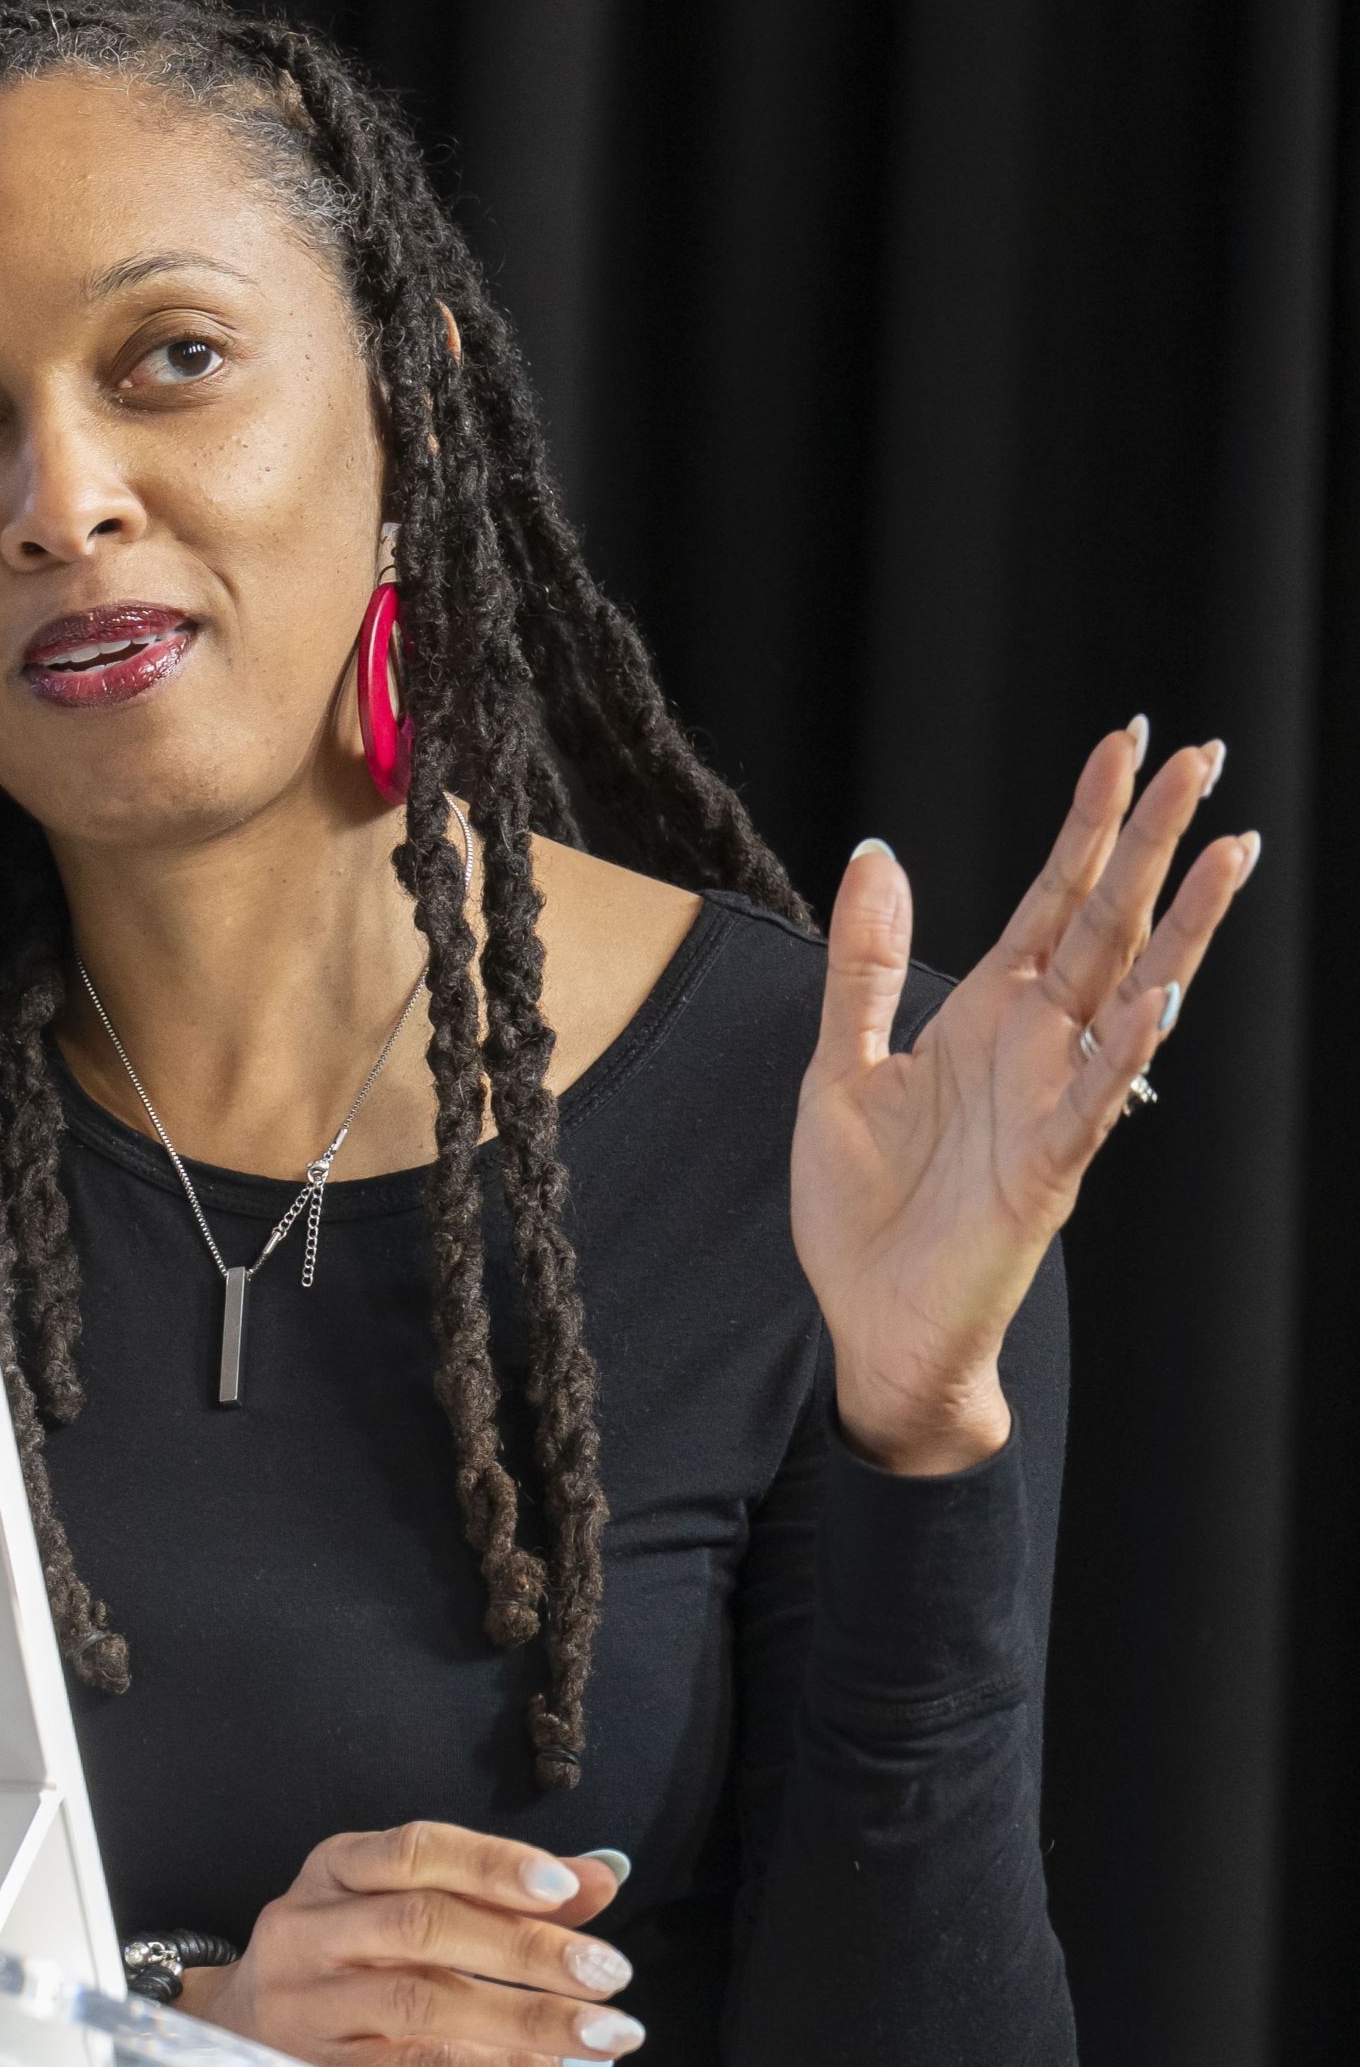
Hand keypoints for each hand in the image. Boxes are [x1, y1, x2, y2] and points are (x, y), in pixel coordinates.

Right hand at [184, 1825, 640, 2066]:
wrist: (236, 2034)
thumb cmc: (344, 1960)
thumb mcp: (402, 1904)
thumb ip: (499, 1890)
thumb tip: (603, 1874)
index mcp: (334, 1870)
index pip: (413, 1852)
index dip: (491, 1865)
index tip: (566, 1889)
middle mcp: (308, 1930)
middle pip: (420, 1926)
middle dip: (525, 1948)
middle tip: (610, 1972)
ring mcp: (309, 2005)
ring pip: (421, 2002)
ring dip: (528, 2018)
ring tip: (609, 2033)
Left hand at [794, 720, 1256, 1472]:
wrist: (871, 1324)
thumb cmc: (866, 1209)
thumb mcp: (840, 1068)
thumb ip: (863, 966)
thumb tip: (877, 852)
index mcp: (986, 1015)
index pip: (1050, 897)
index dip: (1087, 822)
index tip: (1125, 742)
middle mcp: (1034, 1045)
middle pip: (1105, 922)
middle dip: (1149, 841)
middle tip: (1202, 753)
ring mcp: (1052, 1101)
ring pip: (1128, 994)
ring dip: (1178, 925)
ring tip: (1227, 849)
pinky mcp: (1049, 1169)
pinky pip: (1098, 1098)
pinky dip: (1129, 1047)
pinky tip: (1162, 995)